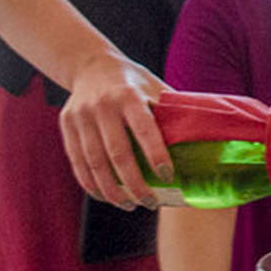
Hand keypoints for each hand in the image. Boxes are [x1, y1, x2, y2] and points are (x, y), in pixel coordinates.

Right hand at [59, 51, 170, 208]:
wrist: (91, 65)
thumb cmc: (134, 82)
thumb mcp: (155, 87)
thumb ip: (173, 109)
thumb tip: (204, 135)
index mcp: (129, 95)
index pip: (144, 129)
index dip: (156, 155)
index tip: (168, 176)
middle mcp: (102, 105)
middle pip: (118, 153)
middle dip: (134, 183)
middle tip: (151, 202)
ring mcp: (80, 116)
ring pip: (94, 163)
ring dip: (112, 190)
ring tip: (130, 205)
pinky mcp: (66, 126)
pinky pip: (77, 163)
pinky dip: (92, 184)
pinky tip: (107, 196)